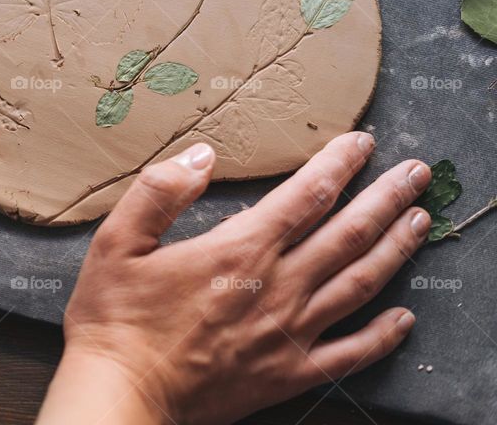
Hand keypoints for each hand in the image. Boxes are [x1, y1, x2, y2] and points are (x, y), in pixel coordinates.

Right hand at [38, 133, 428, 424]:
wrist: (122, 393)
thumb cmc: (116, 318)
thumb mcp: (117, 241)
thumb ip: (158, 192)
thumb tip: (200, 156)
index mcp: (239, 250)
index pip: (307, 195)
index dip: (339, 163)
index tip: (361, 142)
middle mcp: (277, 286)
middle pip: (349, 233)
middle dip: (387, 196)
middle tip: (416, 173)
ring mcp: (290, 333)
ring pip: (361, 282)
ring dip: (396, 248)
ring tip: (421, 221)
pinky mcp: (289, 373)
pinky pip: (352, 352)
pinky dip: (384, 334)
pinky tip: (404, 318)